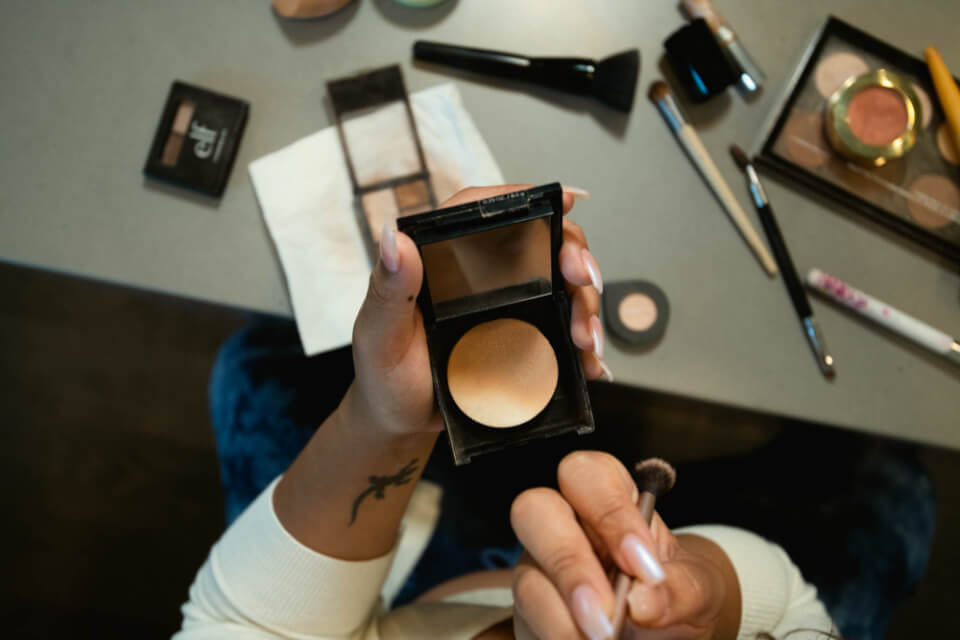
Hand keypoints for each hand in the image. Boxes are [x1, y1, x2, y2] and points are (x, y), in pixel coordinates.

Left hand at [344, 184, 610, 436]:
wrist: (403, 424)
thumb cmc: (384, 376)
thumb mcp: (378, 335)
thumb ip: (386, 291)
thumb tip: (394, 238)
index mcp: (443, 260)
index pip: (482, 212)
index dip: (524, 199)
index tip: (564, 202)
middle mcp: (483, 275)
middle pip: (539, 244)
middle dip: (573, 253)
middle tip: (584, 278)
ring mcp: (510, 307)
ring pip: (561, 286)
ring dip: (585, 304)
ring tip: (585, 338)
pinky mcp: (527, 339)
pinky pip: (563, 332)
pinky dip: (584, 345)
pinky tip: (589, 363)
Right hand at [510, 451, 739, 639]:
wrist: (663, 639)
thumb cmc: (676, 599)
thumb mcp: (699, 591)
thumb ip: (682, 589)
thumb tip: (643, 602)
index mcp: (608, 502)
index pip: (587, 474)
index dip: (609, 514)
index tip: (644, 568)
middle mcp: (564, 527)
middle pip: (534, 510)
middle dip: (569, 564)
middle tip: (606, 617)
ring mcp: (539, 571)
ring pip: (527, 579)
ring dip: (563, 619)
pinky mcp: (529, 617)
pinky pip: (526, 625)